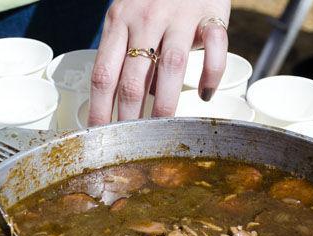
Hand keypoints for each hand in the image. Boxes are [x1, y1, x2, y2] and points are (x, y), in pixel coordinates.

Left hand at [88, 0, 230, 124]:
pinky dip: (211, 75)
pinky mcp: (211, 14)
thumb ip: (128, 54)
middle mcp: (146, 19)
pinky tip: (205, 95)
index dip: (99, 109)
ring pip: (171, 67)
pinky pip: (214, 49)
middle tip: (131, 144)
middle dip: (130, 116)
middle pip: (134, 77)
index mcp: (119, 22)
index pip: (104, 73)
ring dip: (166, 103)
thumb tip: (136, 99)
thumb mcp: (129, 17)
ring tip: (163, 129)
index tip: (99, 135)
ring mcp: (180, 16)